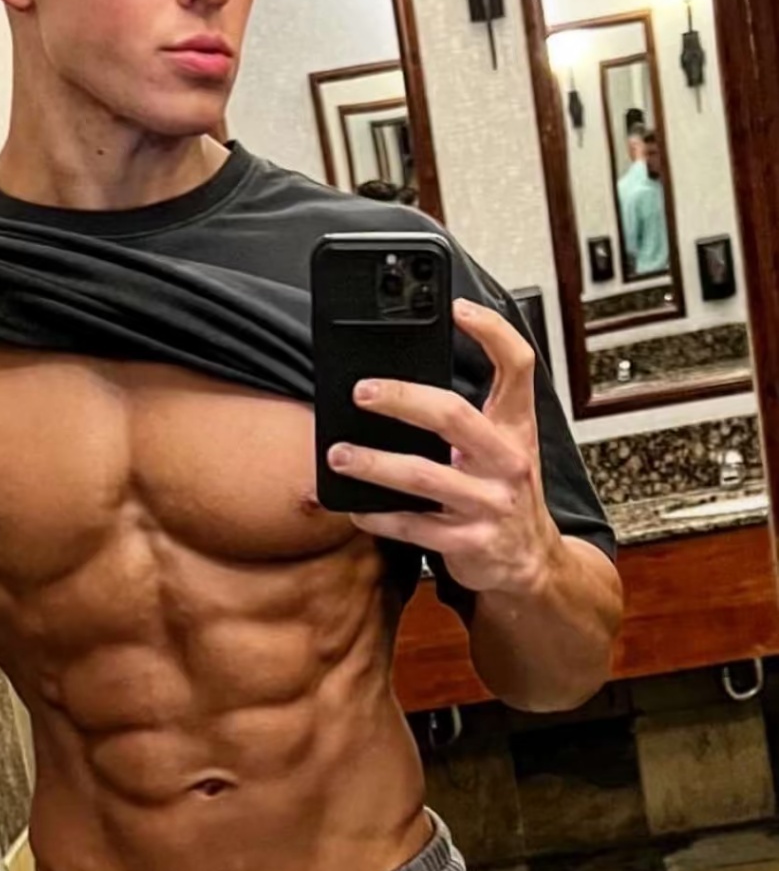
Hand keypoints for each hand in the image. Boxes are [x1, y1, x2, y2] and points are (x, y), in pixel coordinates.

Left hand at [325, 298, 561, 595]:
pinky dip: (378, 516)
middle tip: (361, 392)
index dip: (492, 331)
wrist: (531, 562)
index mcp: (516, 428)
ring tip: (339, 453)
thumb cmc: (503, 494)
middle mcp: (507, 461)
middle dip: (402, 399)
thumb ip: (467, 418)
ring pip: (424, 476)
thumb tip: (398, 386)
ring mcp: (489, 503)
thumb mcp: (502, 448)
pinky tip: (355, 507)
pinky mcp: (469, 542)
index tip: (456, 307)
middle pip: (453, 415)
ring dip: (374, 464)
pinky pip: (414, 527)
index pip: (517, 366)